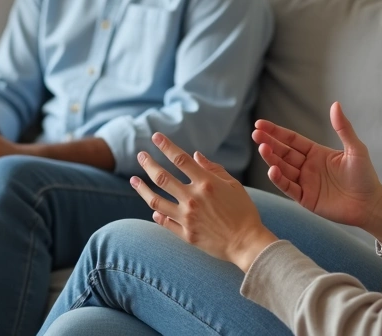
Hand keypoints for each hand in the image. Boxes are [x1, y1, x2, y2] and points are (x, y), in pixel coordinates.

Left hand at [131, 133, 278, 272]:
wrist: (247, 243)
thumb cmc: (244, 212)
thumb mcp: (234, 185)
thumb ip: (213, 169)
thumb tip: (195, 155)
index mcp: (206, 183)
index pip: (180, 159)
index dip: (166, 146)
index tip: (156, 137)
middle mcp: (193, 199)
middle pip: (162, 177)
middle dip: (148, 163)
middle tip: (141, 155)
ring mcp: (187, 217)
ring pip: (155, 200)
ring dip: (141, 188)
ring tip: (134, 180)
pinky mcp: (186, 234)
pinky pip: (164, 222)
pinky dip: (156, 215)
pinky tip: (152, 210)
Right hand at [253, 102, 381, 240]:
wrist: (371, 204)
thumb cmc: (365, 176)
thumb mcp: (355, 149)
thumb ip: (343, 128)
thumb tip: (335, 104)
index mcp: (316, 153)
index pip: (291, 140)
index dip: (276, 132)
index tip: (260, 124)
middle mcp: (307, 167)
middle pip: (283, 152)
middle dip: (269, 143)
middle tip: (256, 134)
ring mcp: (305, 183)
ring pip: (282, 168)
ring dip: (271, 159)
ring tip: (263, 148)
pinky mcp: (305, 199)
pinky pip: (288, 188)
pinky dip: (279, 179)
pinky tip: (273, 169)